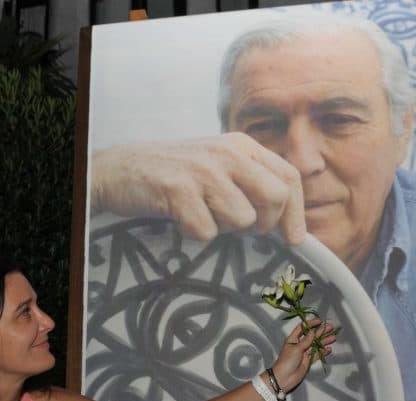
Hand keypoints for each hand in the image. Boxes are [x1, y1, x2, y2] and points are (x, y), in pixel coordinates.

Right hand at [91, 133, 306, 243]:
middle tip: (238, 227)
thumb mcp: (217, 166)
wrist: (119, 170)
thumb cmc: (173, 175)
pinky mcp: (178, 189)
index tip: (294, 239)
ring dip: (224, 229)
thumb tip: (287, 225)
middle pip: (275, 199)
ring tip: (201, 215)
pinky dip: (195, 234)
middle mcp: (227, 152)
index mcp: (241, 145)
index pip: (289, 177)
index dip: (297, 213)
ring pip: (243, 219)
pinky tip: (180, 219)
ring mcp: (203, 170)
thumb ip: (250, 183)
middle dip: (263, 224)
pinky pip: (207, 232)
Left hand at [270, 319, 336, 391]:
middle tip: (331, 327)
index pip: (302, 328)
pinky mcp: (308, 361)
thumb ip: (306, 341)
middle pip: (312, 336)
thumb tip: (312, 332)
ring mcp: (304, 353)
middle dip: (321, 332)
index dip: (311, 324)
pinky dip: (323, 352)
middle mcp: (299, 344)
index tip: (320, 321)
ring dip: (324, 341)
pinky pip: (317, 355)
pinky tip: (329, 349)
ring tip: (334, 338)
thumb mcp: (296, 348)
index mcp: (293, 339)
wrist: (284, 378)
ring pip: (316, 345)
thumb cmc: (287, 361)